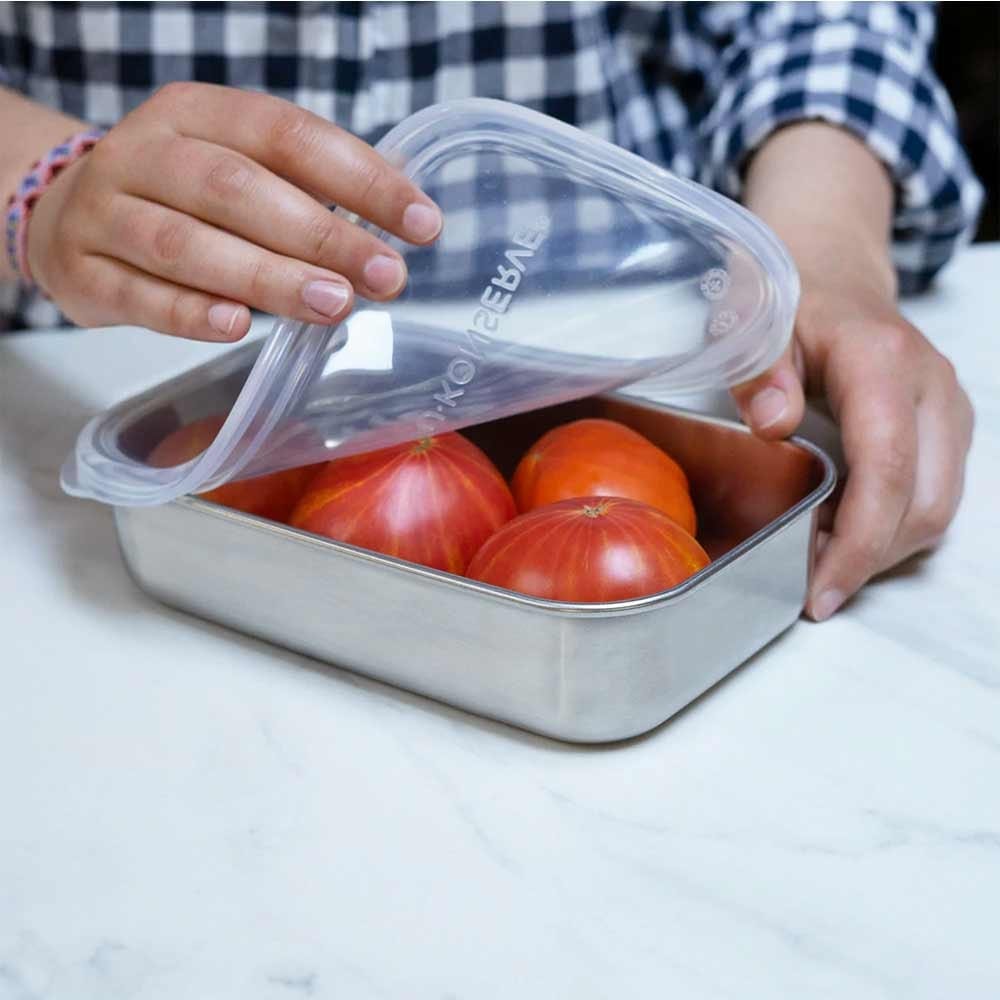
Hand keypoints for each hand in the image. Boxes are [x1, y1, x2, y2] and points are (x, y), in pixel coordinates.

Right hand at [26, 82, 441, 340]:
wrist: (63, 215)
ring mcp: (105, 213)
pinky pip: (139, 296)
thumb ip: (303, 189)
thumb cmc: (178, 197)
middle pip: (238, 189)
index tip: (422, 223)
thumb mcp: (234, 167)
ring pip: (188, 245)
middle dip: (323, 235)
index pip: (288, 135)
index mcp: (196, 114)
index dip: (360, 179)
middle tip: (386, 276)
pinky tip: (237, 327)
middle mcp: (146, 153)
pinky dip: (189, 313)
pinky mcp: (83, 273)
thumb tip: (398, 226)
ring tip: (334, 305)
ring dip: (267, 277)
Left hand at [732, 255, 972, 620]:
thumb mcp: (754, 322)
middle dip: (868, 559)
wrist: (833, 277)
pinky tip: (839, 527)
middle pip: (924, 505)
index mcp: (883, 362)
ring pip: (937, 511)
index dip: (858, 542)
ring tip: (817, 555)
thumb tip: (775, 424)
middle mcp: (932, 388)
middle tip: (808, 584)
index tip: (819, 591)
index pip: (887, 468)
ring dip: (878, 548)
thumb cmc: (790, 303)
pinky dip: (888, 527)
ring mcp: (948, 411)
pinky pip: (932, 498)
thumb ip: (759, 370)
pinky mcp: (947, 430)